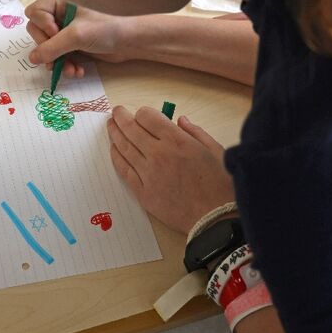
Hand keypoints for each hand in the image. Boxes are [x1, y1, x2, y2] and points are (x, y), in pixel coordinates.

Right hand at [25, 0, 128, 77]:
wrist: (127, 43)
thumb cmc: (104, 30)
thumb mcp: (75, 36)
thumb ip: (51, 47)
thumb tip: (32, 58)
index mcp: (58, 4)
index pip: (33, 14)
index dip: (42, 26)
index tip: (56, 33)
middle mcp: (57, 17)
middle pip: (37, 34)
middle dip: (49, 50)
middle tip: (60, 57)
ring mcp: (63, 33)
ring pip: (47, 50)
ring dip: (57, 63)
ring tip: (72, 70)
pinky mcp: (69, 47)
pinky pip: (57, 58)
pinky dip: (65, 66)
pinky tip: (78, 71)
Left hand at [107, 106, 235, 234]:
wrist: (216, 219)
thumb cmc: (220, 185)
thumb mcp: (215, 150)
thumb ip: (196, 132)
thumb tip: (180, 120)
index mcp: (178, 141)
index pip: (148, 117)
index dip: (143, 113)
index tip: (142, 115)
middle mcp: (159, 154)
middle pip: (131, 130)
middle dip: (121, 117)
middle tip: (117, 112)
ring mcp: (149, 174)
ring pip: (124, 148)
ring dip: (115, 135)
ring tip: (111, 126)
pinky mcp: (143, 192)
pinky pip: (124, 171)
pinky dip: (117, 158)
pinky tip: (114, 150)